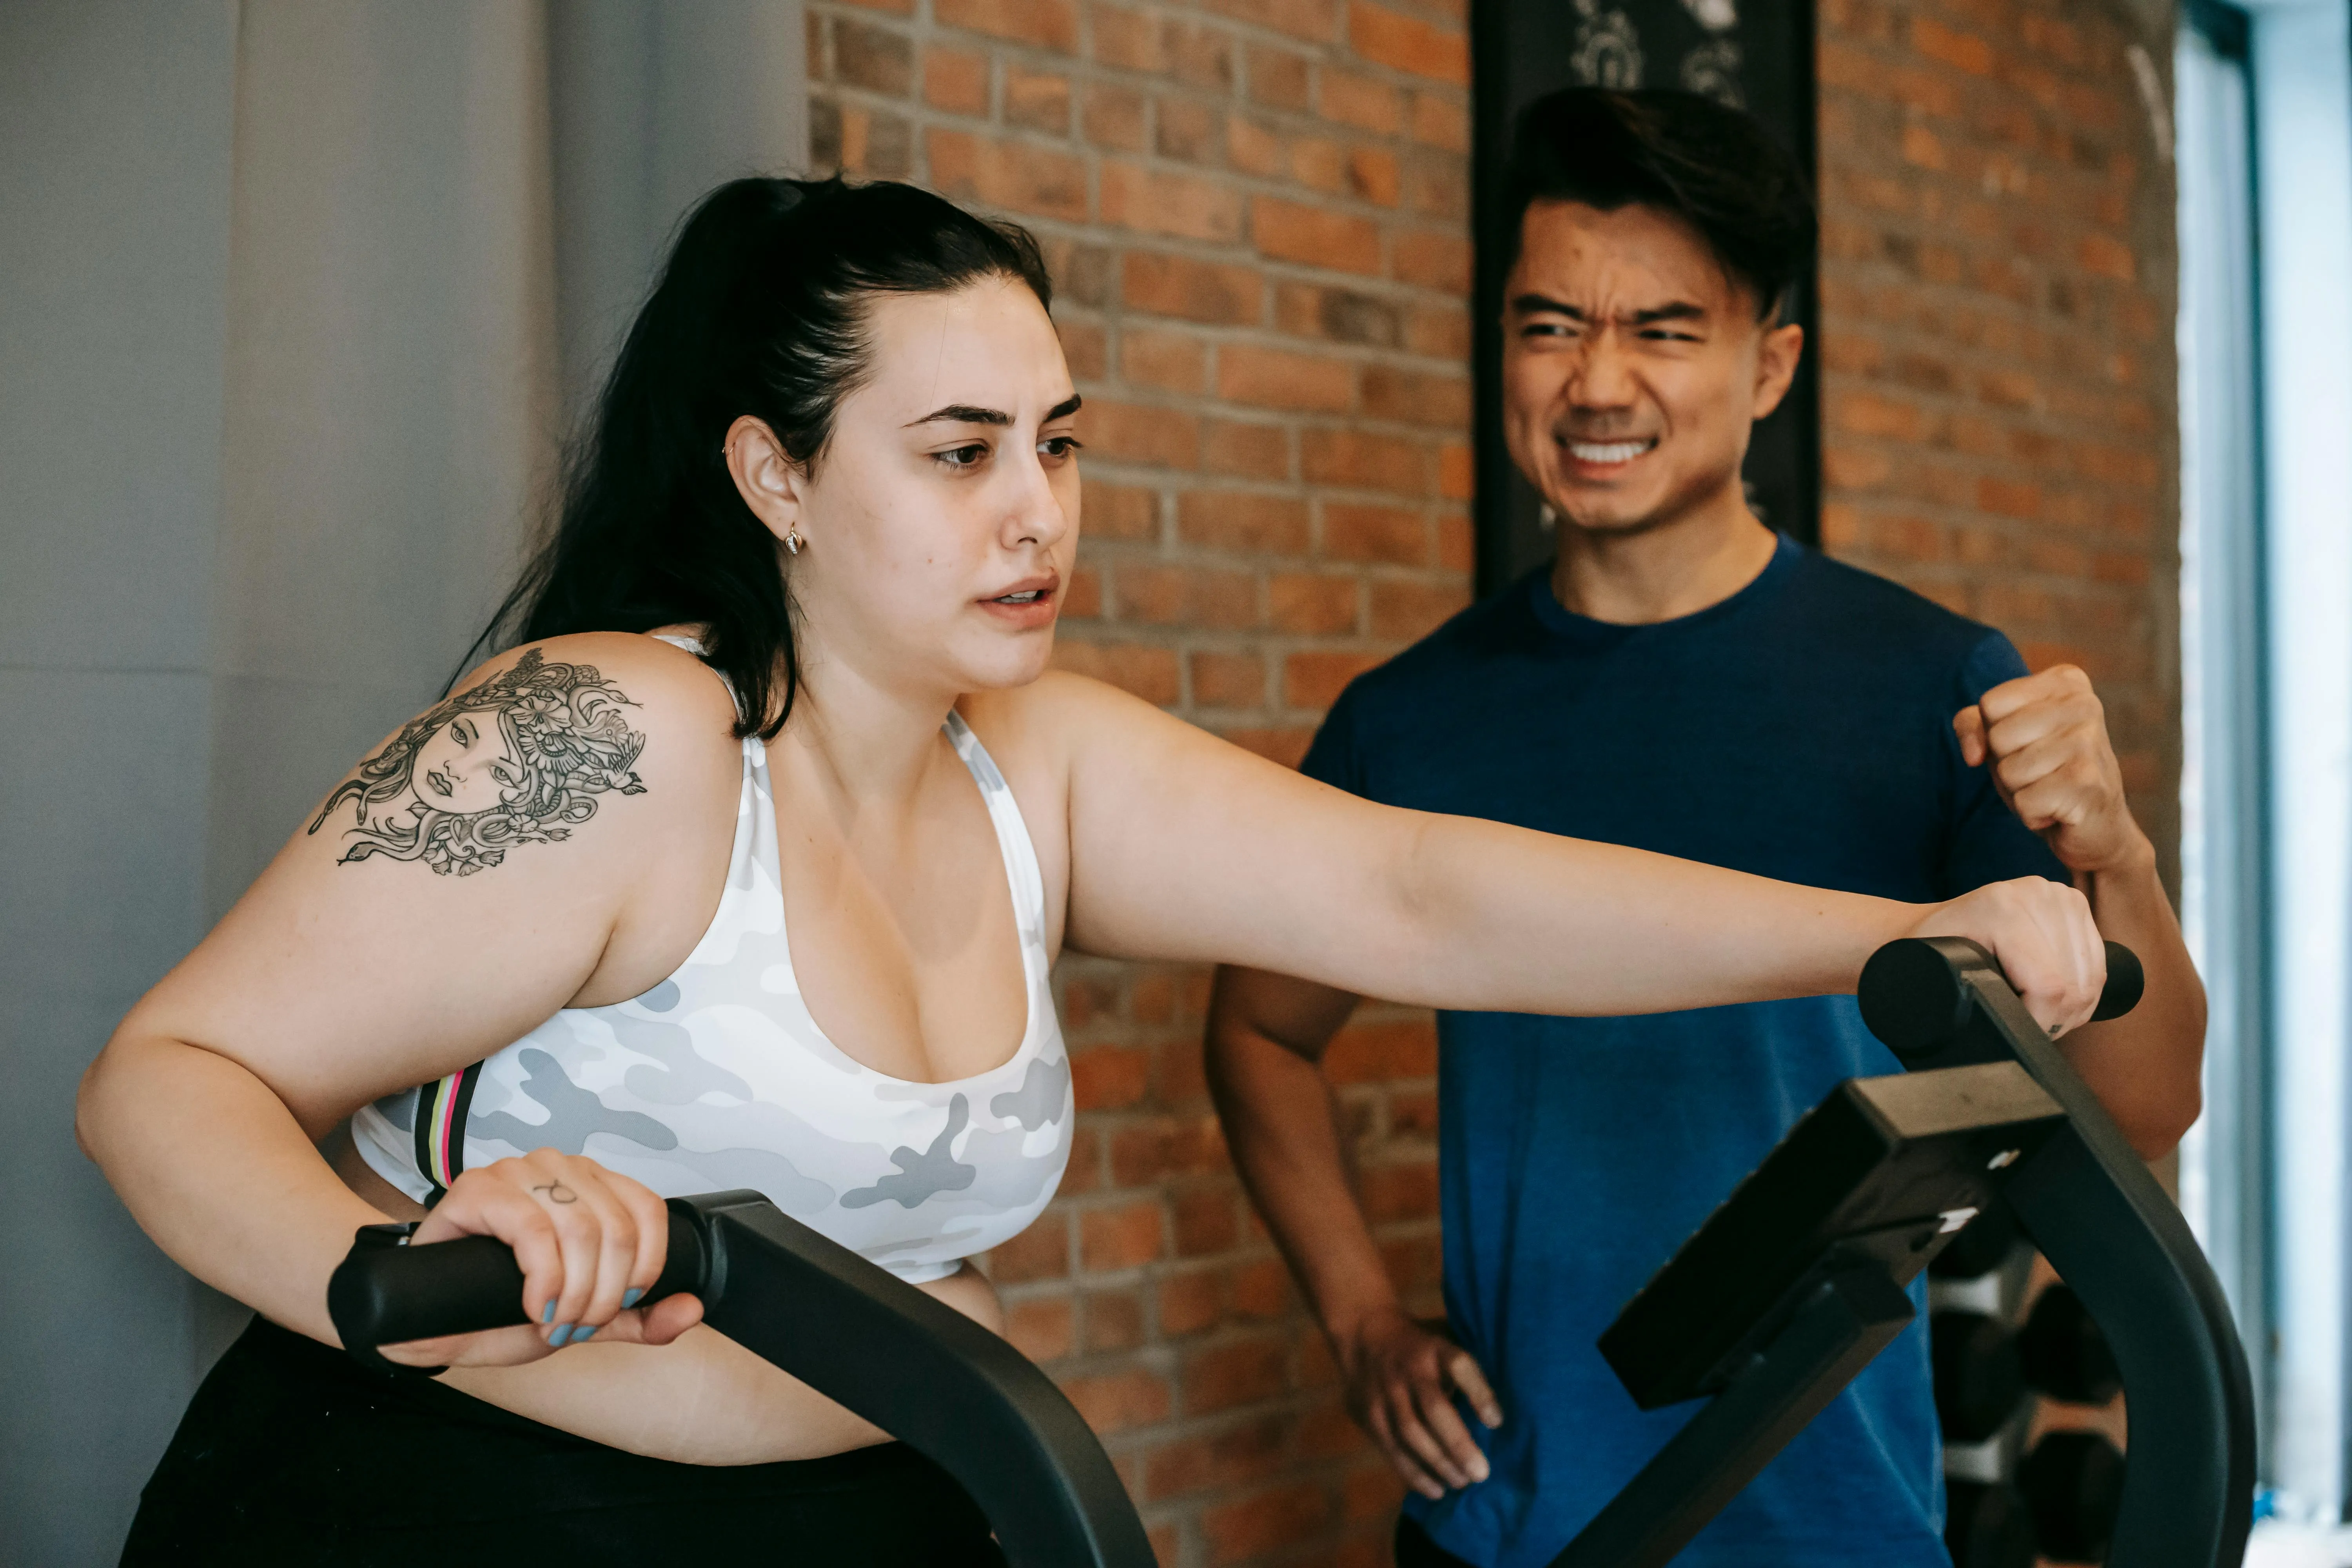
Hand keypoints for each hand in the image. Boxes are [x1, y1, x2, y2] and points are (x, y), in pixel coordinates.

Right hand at [373, 1149, 703, 1369]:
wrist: (430, 1325)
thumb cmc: (502, 1308)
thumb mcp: (584, 1318)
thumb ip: (639, 1317)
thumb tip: (693, 1307)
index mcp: (592, 1185)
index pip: (648, 1211)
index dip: (644, 1269)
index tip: (617, 1308)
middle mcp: (559, 1168)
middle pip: (617, 1228)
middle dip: (603, 1295)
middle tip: (575, 1326)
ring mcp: (517, 1172)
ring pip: (581, 1228)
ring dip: (573, 1293)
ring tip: (552, 1322)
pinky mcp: (477, 1189)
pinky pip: (533, 1231)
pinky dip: (543, 1280)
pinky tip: (532, 1306)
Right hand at [1339, 1305, 1503, 1499]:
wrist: (1362, 1333)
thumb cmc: (1420, 1343)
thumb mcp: (1443, 1337)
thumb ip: (1467, 1364)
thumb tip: (1510, 1400)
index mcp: (1434, 1348)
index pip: (1459, 1365)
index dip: (1479, 1392)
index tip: (1497, 1421)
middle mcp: (1410, 1370)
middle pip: (1434, 1408)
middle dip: (1458, 1443)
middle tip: (1481, 1473)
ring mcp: (1386, 1393)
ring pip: (1412, 1433)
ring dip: (1439, 1463)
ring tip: (1462, 1482)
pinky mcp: (1369, 1415)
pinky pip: (1392, 1449)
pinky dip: (1414, 1473)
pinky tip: (1436, 1489)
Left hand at [1906, 877, 2104, 1036]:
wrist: (1929, 925)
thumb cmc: (1928, 955)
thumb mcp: (1938, 977)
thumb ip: (1969, 1002)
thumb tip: (2003, 1038)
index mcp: (2001, 908)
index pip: (2048, 987)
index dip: (2038, 1024)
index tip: (2018, 1035)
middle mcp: (2035, 892)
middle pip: (2073, 985)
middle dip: (2054, 1020)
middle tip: (2026, 1027)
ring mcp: (2058, 895)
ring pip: (2090, 978)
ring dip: (2070, 1010)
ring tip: (2037, 1014)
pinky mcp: (2074, 903)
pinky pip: (2097, 964)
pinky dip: (2082, 993)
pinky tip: (2054, 998)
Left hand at [1955, 665, 2150, 875]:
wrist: (2095, 823)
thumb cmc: (2044, 771)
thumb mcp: (2003, 738)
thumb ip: (1973, 725)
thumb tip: (1973, 754)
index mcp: (2065, 681)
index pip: (1991, 704)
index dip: (1995, 733)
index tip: (2028, 743)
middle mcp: (2083, 703)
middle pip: (1998, 737)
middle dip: (2007, 764)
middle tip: (2041, 771)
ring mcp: (2088, 742)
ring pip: (2008, 771)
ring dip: (2020, 790)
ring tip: (2050, 788)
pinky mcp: (2087, 783)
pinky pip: (2024, 802)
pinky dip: (2032, 814)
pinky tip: (2058, 809)